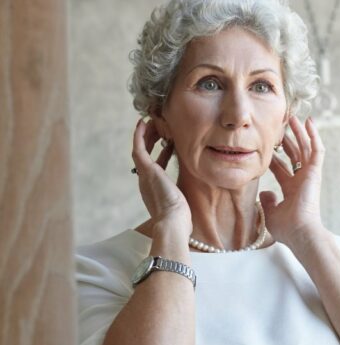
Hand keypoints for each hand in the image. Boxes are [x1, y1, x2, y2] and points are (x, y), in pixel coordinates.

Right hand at [131, 118, 191, 235]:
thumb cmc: (181, 219)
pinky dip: (139, 136)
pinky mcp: (146, 170)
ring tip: (152, 122)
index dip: (162, 153)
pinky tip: (143, 123)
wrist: (173, 222)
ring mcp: (145, 175)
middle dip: (152, 141)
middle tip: (159, 128)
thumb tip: (195, 193)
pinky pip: (139, 148)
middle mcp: (146, 181)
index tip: (169, 143)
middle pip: (146, 155)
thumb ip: (185, 195)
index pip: (157, 166)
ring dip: (146, 135)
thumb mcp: (184, 203)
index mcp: (155, 189)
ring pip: (141, 149)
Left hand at [261, 116, 326, 246]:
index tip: (265, 146)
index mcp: (292, 190)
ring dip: (300, 133)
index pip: (281, 168)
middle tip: (280, 126)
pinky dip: (314, 135)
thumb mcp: (271, 213)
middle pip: (294, 155)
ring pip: (305, 148)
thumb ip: (268, 201)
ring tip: (294, 117)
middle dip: (287, 140)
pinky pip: (316, 149)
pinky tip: (309, 122)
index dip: (273, 157)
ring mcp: (310, 175)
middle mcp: (302, 180)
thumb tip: (264, 191)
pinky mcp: (316, 171)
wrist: (300, 231)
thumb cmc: (287, 228)